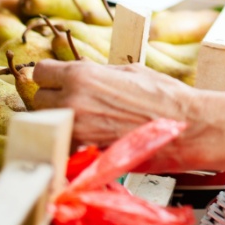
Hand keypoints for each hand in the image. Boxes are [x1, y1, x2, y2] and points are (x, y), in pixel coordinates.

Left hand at [33, 59, 197, 163]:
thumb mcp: (128, 71)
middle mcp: (72, 102)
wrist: (185, 126)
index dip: (50, 76)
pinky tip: (92, 139)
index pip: (40, 72)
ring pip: (49, 126)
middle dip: (54, 101)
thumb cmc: (163, 95)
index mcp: (81, 75)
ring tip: (85, 123)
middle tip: (75, 103)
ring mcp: (77, 131)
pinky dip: (73, 144)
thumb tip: (79, 73)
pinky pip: (65, 146)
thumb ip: (96, 73)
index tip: (58, 81)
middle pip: (39, 101)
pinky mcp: (85, 154)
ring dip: (61, 124)